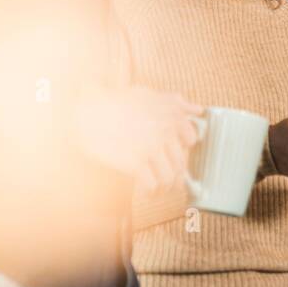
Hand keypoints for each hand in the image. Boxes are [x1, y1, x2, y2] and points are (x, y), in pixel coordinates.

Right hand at [74, 86, 202, 191]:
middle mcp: (166, 131)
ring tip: (157, 190)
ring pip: (170, 177)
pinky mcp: (136, 161)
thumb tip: (199, 110)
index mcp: (172, 114)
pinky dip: (150, 191)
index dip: (181, 150)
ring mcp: (152, 147)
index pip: (191, 140)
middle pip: (181, 162)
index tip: (171, 155)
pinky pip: (152, 184)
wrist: (88, 113)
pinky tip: (145, 191)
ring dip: (165, 187)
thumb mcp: (151, 95)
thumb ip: (177, 103)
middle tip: (167, 181)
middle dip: (175, 175)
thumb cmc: (118, 102)